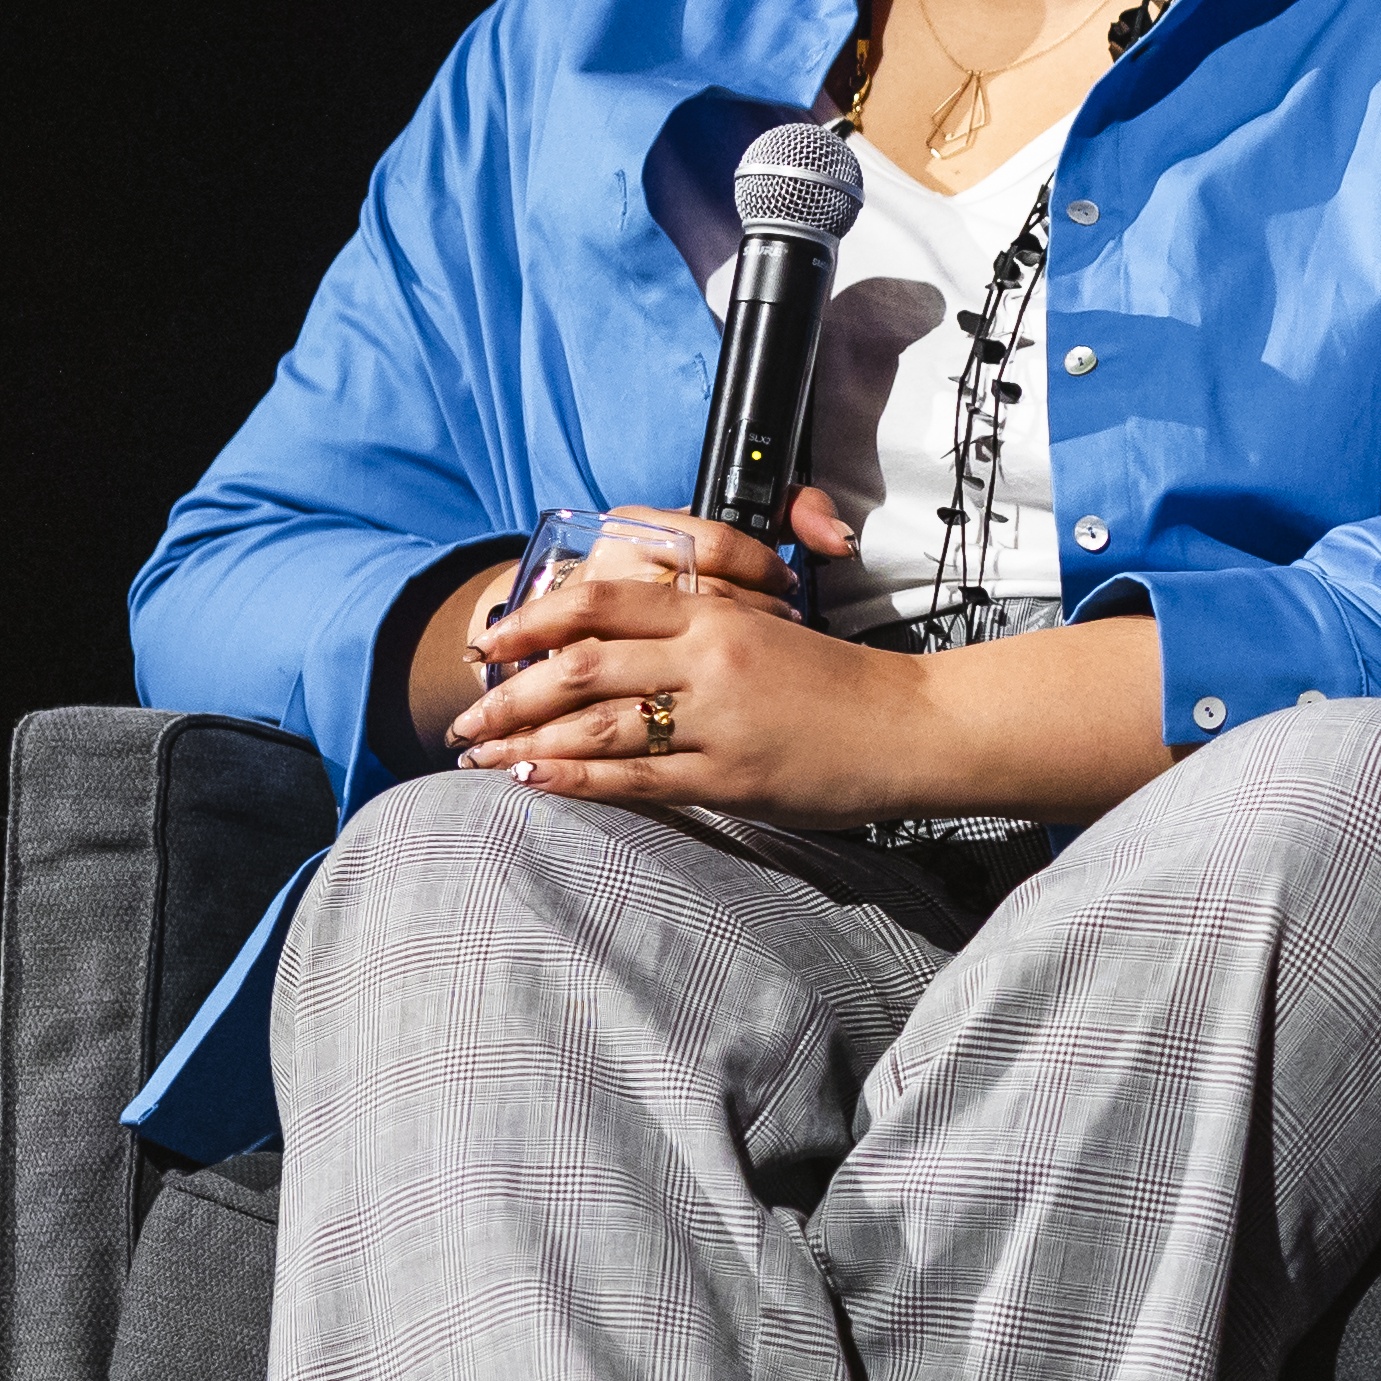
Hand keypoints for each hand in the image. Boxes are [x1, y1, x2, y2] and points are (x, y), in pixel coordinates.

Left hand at [454, 494, 926, 824]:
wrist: (915, 724)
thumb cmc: (843, 685)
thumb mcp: (767, 634)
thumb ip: (699, 636)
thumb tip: (624, 652)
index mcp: (716, 613)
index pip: (602, 601)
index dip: (533, 619)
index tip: (489, 642)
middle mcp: (709, 657)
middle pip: (579, 664)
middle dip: (507, 691)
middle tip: (465, 712)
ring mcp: (717, 718)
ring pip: (593, 723)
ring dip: (523, 739)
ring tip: (479, 755)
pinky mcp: (727, 775)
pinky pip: (632, 777)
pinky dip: (573, 778)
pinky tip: (533, 779)